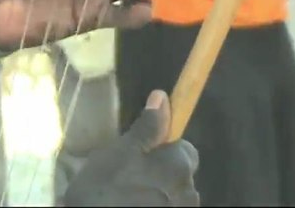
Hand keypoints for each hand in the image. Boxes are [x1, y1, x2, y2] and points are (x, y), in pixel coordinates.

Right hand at [63, 91, 199, 206]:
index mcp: (179, 166)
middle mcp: (189, 192)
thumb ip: (146, 128)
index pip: (186, 149)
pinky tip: (132, 206)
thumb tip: (161, 97)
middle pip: (181, 174)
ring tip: (128, 196)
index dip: (165, 149)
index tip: (143, 155)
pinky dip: (154, 206)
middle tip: (129, 177)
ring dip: (158, 193)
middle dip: (162, 173)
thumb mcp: (120, 153)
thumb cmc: (105, 188)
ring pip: (173, 195)